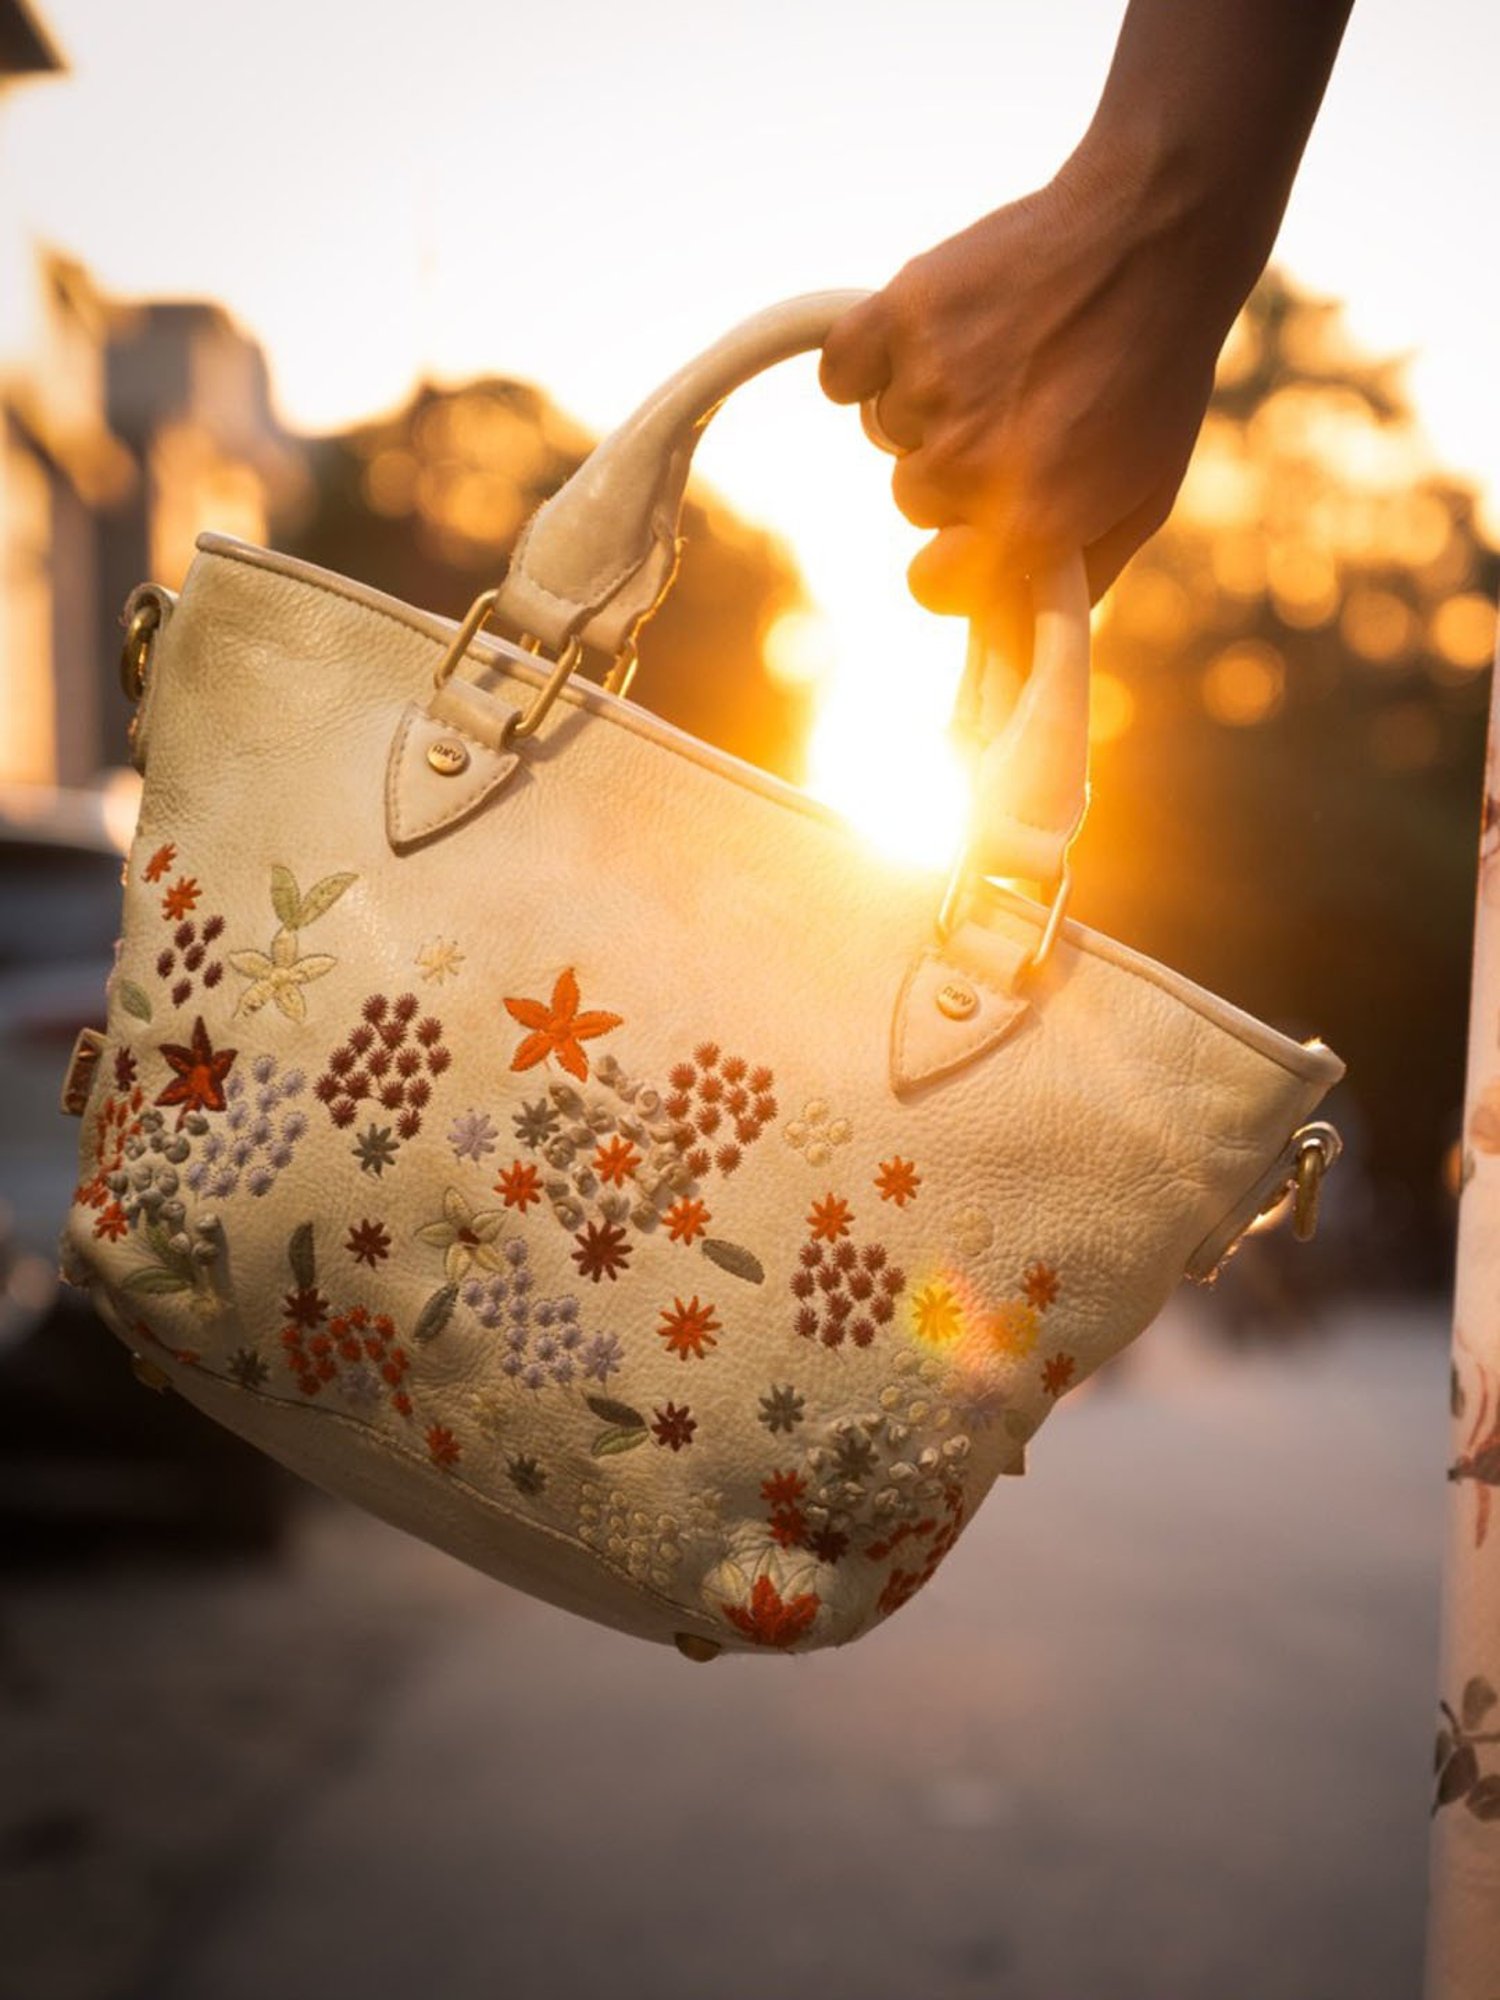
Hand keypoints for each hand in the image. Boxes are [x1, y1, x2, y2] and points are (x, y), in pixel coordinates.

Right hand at [819, 152, 1240, 614]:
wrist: (1156, 236)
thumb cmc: (1154, 375)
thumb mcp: (1144, 495)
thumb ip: (1076, 575)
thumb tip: (1017, 628)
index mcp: (1023, 520)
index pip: (931, 585)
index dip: (951, 560)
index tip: (971, 528)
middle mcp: (965, 465)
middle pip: (911, 499)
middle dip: (952, 466)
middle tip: (1014, 408)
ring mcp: (927, 388)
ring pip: (885, 430)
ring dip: (924, 401)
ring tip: (995, 355)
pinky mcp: (898, 316)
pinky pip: (844, 371)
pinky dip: (869, 357)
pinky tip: (926, 336)